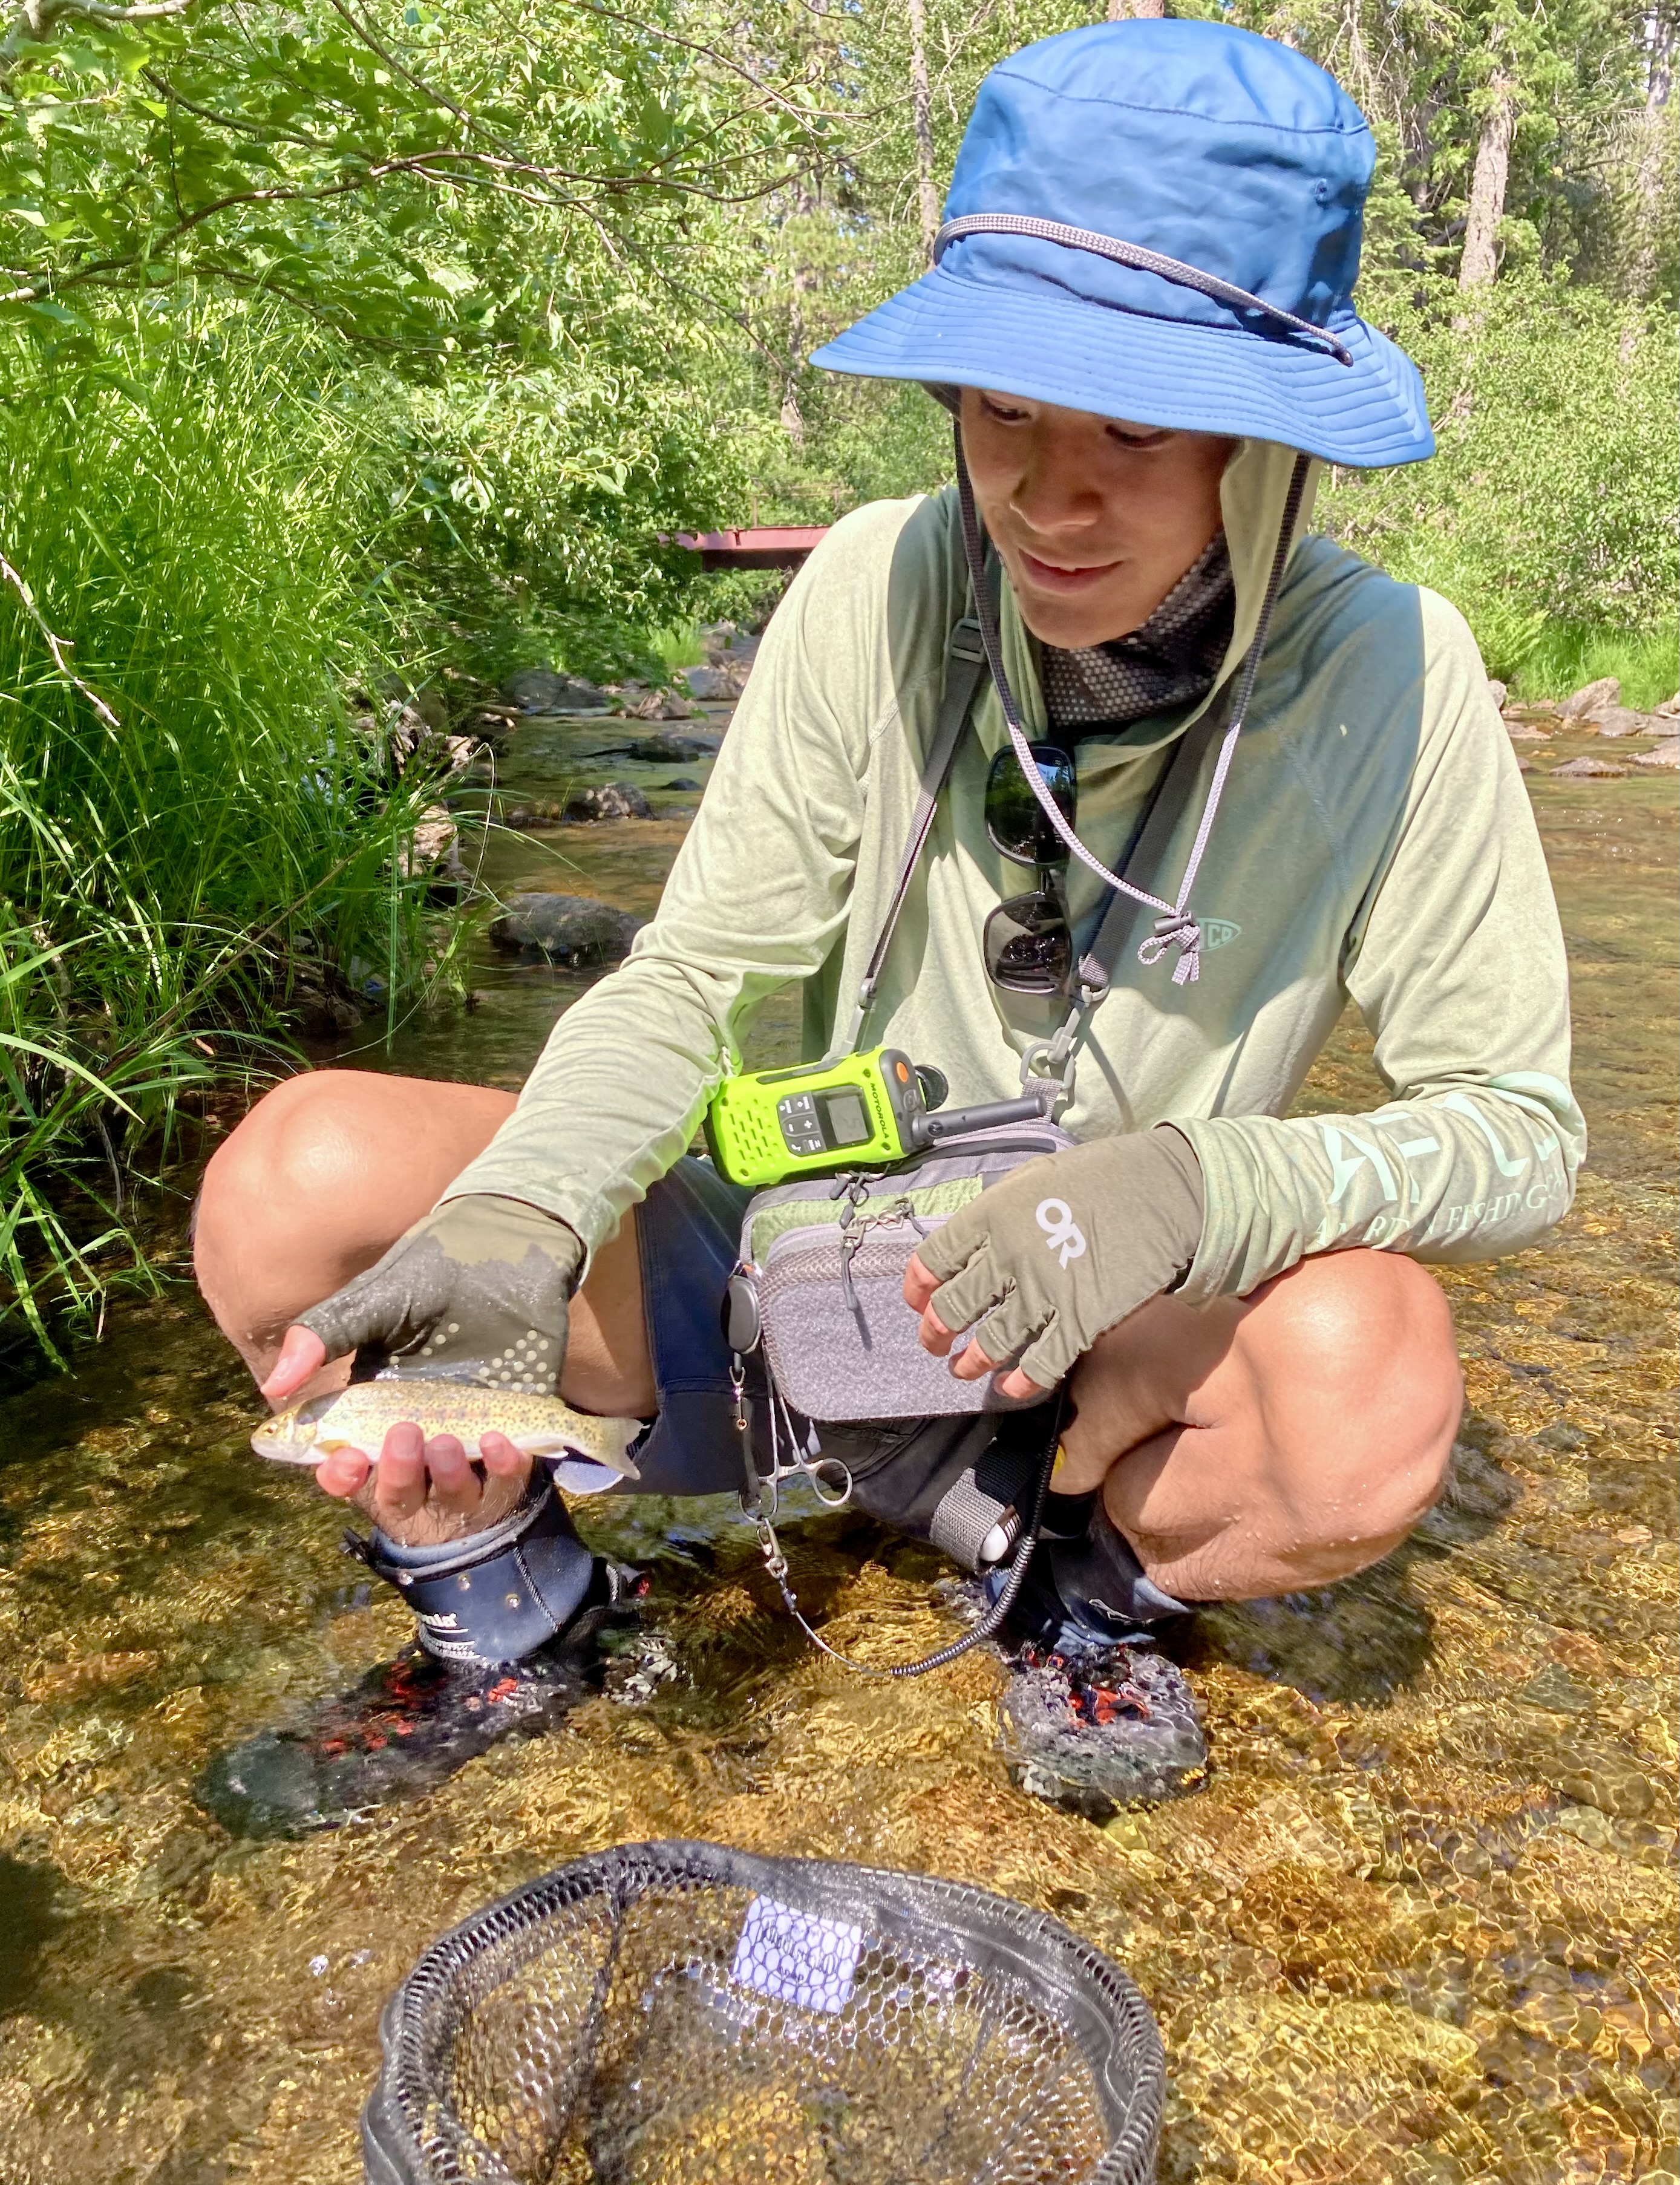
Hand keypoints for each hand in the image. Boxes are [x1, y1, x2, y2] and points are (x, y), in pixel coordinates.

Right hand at [261, 1194, 583, 1521]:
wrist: (509, 1247)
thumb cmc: (432, 1270)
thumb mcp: (374, 1300)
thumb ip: (326, 1337)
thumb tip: (274, 1387)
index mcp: (374, 1406)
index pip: (349, 1460)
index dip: (342, 1472)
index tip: (345, 1462)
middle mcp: (418, 1429)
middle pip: (401, 1482)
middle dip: (398, 1474)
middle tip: (404, 1436)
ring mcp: (468, 1429)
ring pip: (453, 1484)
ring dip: (447, 1477)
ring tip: (447, 1443)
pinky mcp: (516, 1422)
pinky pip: (508, 1465)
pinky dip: (505, 1465)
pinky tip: (503, 1443)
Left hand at [903, 1127, 1203, 1398]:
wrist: (1168, 1191)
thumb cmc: (1106, 1178)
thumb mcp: (1037, 1179)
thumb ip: (998, 1213)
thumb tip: (972, 1245)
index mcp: (992, 1216)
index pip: (932, 1260)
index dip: (918, 1288)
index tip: (918, 1301)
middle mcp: (1007, 1257)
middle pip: (952, 1308)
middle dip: (935, 1333)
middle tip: (935, 1344)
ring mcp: (1042, 1293)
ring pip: (989, 1344)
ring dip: (971, 1363)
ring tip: (965, 1370)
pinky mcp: (1079, 1323)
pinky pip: (1039, 1366)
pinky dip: (1020, 1383)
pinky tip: (1011, 1389)